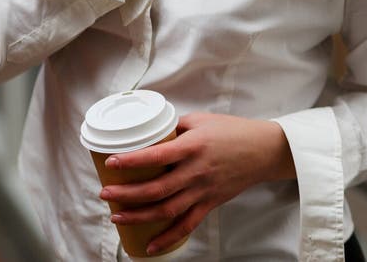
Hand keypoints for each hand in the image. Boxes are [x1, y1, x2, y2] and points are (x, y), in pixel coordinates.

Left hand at [98, 112, 295, 255]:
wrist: (262, 151)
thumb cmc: (231, 131)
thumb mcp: (201, 120)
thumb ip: (175, 127)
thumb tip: (151, 134)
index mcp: (192, 147)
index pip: (155, 157)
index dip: (131, 161)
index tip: (111, 163)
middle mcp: (195, 172)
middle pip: (156, 189)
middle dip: (126, 194)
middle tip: (105, 193)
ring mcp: (203, 191)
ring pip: (166, 210)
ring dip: (139, 216)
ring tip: (117, 216)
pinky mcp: (210, 204)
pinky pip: (187, 225)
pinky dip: (168, 238)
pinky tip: (150, 245)